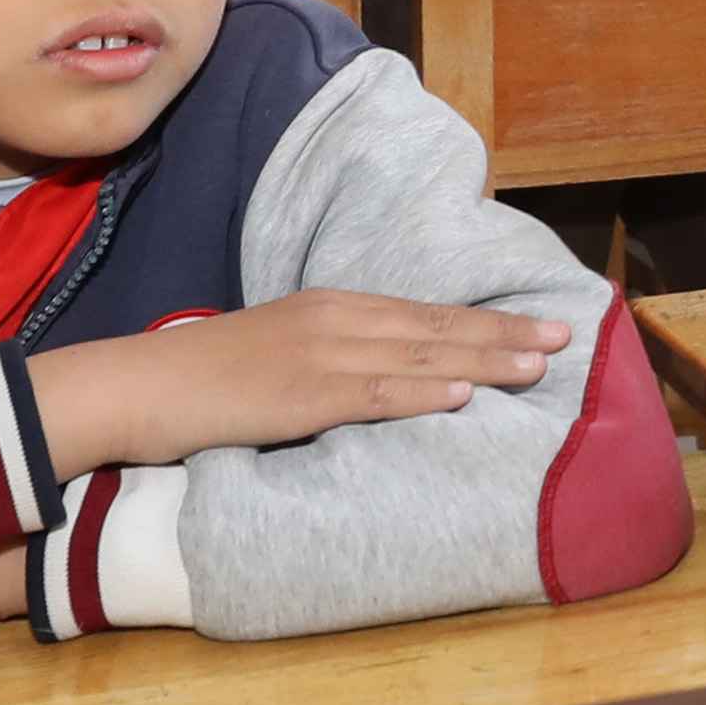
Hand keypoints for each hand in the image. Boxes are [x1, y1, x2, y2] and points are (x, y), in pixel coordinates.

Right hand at [30, 290, 568, 465]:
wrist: (139, 386)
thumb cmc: (207, 378)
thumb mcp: (282, 351)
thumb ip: (337, 359)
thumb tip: (391, 376)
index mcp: (332, 308)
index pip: (425, 312)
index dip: (485, 319)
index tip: (538, 323)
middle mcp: (333, 322)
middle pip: (435, 326)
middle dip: (504, 333)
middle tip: (567, 336)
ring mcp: (317, 357)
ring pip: (418, 356)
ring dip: (483, 360)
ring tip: (538, 363)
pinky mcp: (298, 396)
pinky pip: (371, 395)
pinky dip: (420, 392)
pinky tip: (461, 394)